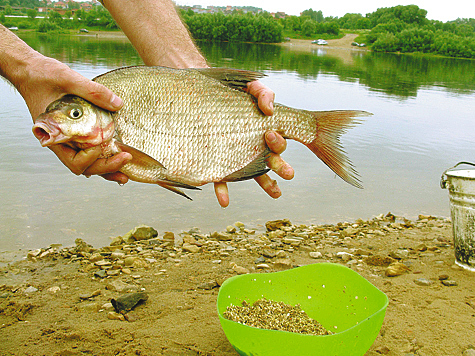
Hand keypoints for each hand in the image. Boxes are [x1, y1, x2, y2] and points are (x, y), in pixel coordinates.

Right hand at [19, 53, 130, 181]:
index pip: (73, 161)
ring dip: (108, 167)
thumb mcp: (68, 79)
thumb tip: (118, 104)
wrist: (30, 70)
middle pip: (85, 166)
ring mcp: (70, 138)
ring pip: (89, 162)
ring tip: (126, 170)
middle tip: (126, 158)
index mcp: (54, 135)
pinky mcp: (78, 132)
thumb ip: (93, 91)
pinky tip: (119, 156)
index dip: (90, 159)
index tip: (100, 146)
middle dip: (106, 167)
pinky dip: (105, 156)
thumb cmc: (42, 75)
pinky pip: (91, 149)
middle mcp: (62, 141)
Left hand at [213, 81, 294, 206]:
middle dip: (282, 166)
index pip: (277, 139)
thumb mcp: (247, 87)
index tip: (269, 134)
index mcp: (264, 131)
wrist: (198, 99)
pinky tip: (224, 202)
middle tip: (289, 173)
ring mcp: (236, 158)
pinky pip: (221, 181)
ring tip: (277, 194)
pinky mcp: (216, 165)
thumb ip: (261, 92)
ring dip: (267, 184)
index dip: (278, 140)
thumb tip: (269, 108)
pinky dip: (223, 192)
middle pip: (272, 159)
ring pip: (255, 175)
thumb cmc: (228, 93)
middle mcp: (253, 147)